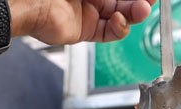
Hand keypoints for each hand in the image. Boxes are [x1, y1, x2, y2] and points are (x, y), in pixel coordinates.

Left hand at [14, 0, 155, 44]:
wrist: (31, 1)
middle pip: (124, 2)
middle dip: (139, 2)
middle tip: (150, 1)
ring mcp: (89, 13)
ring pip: (120, 16)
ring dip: (134, 14)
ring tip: (142, 10)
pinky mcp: (85, 31)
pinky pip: (109, 33)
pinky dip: (119, 28)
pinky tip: (119, 21)